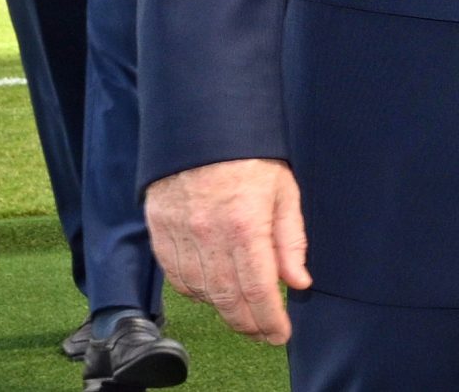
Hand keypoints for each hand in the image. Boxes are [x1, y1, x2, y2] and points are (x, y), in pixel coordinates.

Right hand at [146, 158, 310, 344]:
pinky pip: (177, 277)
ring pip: (201, 292)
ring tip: (243, 314)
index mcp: (245, 225)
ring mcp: (180, 236)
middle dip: (248, 323)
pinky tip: (213, 292)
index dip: (269, 319)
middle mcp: (209, 236)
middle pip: (227, 299)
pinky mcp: (160, 232)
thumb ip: (290, 239)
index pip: (257, 289)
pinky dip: (197, 291)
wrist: (201, 125)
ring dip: (224, 309)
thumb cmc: (250, 155)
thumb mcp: (284, 190)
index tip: (280, 334)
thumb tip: (298, 282)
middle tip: (264, 333)